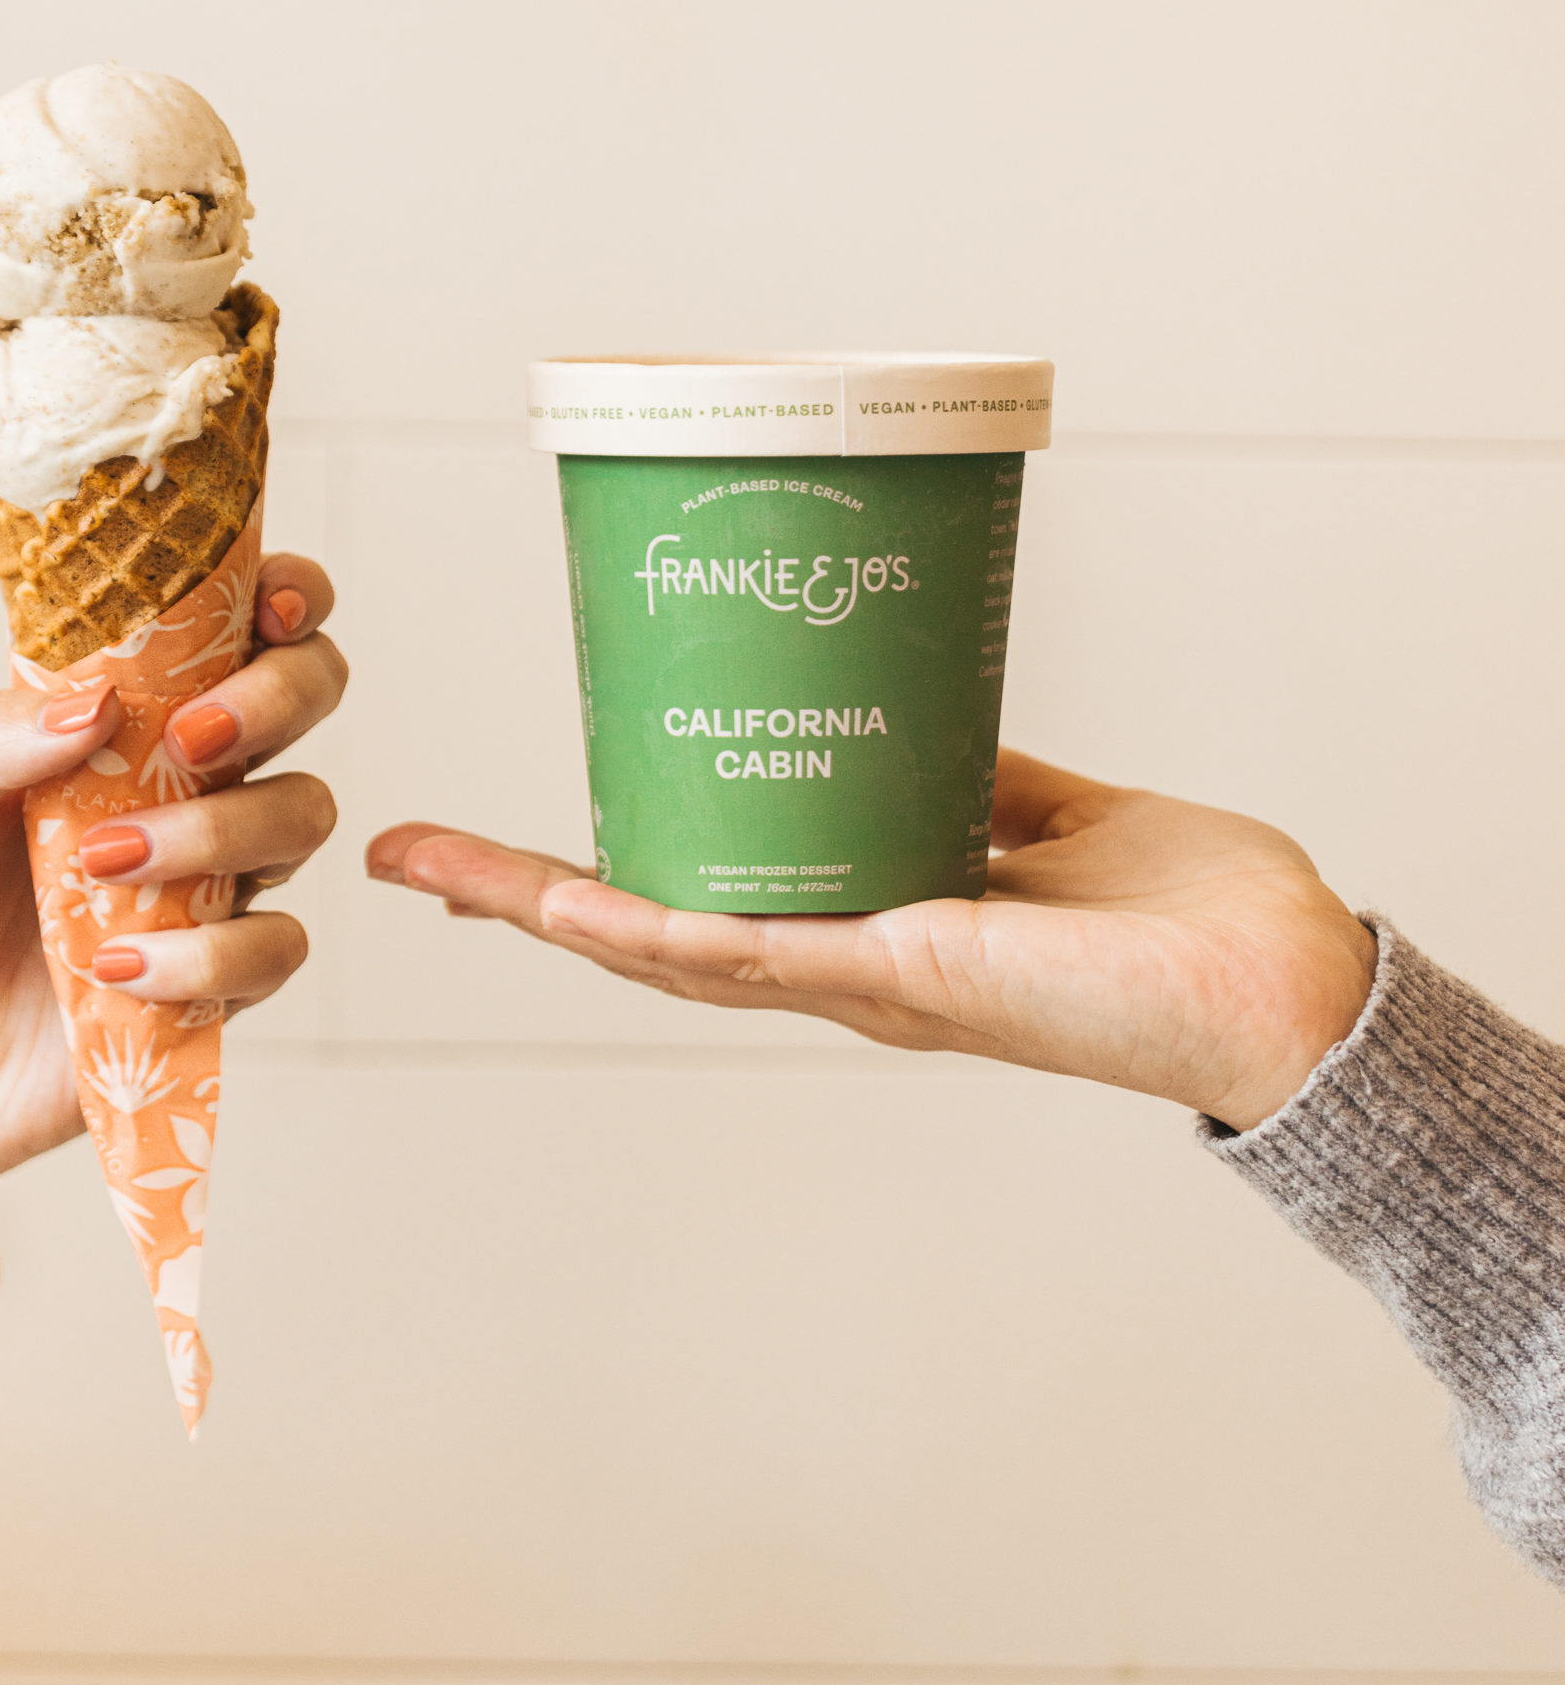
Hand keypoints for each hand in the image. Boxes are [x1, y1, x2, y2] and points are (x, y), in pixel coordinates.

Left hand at [0, 555, 345, 1252]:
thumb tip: (98, 700)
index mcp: (111, 717)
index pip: (232, 625)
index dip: (285, 596)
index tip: (273, 610)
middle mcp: (179, 782)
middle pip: (308, 697)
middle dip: (277, 698)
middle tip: (190, 742)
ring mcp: (208, 879)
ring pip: (303, 815)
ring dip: (220, 834)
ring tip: (104, 872)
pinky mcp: (218, 977)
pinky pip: (273, 948)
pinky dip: (206, 957)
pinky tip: (117, 971)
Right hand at [366, 749, 1376, 1132]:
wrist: (1278, 985)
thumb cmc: (1179, 915)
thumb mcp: (1043, 815)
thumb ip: (968, 773)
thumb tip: (916, 699)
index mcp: (860, 929)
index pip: (696, 902)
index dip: (590, 878)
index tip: (497, 849)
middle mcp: (836, 968)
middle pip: (646, 930)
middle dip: (517, 897)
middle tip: (407, 856)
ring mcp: (857, 981)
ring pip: (667, 948)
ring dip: (546, 909)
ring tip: (440, 871)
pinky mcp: (900, 980)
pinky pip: (752, 955)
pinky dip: (651, 928)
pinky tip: (566, 905)